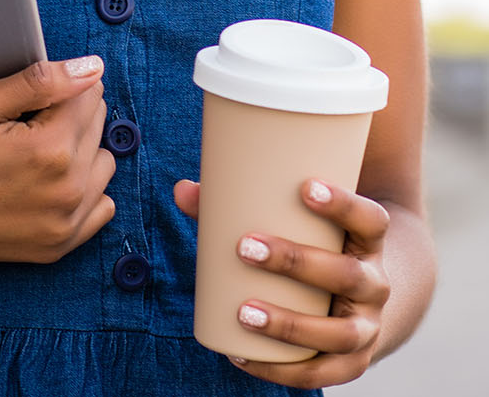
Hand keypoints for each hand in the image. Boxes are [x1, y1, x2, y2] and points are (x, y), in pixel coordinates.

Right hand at [0, 57, 116, 266]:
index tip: (26, 100)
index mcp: (50, 150)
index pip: (89, 93)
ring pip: (103, 163)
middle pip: (97, 125)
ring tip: (34, 153)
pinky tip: (47, 183)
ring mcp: (66, 224)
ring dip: (79, 150)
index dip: (58, 86)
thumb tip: (93, 68)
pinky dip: (83, 189)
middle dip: (68, 114)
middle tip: (22, 125)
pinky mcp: (59, 246)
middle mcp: (68, 190)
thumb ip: (41, 82)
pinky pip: (101, 206)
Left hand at [173, 177, 390, 387]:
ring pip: (338, 331)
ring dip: (289, 324)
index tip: (304, 187)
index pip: (370, 219)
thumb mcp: (297, 222)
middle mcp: (375, 284)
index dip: (343, 203)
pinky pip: (321, 373)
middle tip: (245, 247)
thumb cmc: (314, 245)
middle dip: (296, 262)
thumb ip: (241, 203)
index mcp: (367, 242)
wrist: (357, 298)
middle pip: (346, 274)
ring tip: (242, 312)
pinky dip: (281, 369)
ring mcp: (366, 327)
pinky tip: (243, 355)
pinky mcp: (351, 362)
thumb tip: (184, 190)